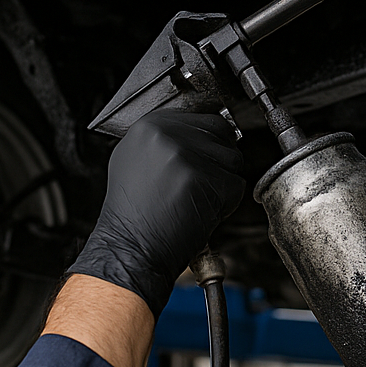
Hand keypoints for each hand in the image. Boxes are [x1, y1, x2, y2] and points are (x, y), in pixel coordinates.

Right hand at [68, 110, 244, 315]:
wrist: (130, 248)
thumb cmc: (134, 215)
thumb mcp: (136, 161)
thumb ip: (167, 141)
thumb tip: (200, 133)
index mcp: (149, 126)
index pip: (203, 118)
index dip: (208, 144)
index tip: (201, 160)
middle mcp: (166, 135)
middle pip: (221, 136)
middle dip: (217, 161)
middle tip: (197, 185)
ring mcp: (185, 155)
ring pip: (232, 160)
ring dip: (222, 184)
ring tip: (194, 200)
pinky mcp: (203, 178)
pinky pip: (235, 185)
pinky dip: (226, 203)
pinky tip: (199, 212)